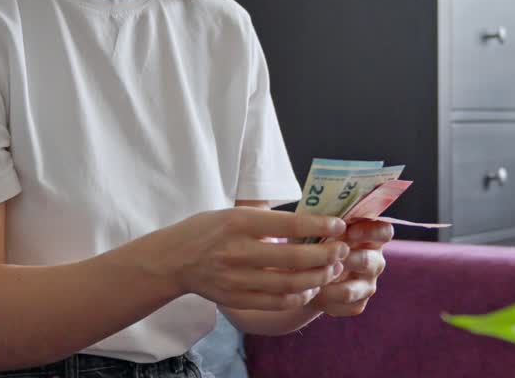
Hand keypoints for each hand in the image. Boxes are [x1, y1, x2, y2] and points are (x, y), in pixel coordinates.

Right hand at [144, 207, 349, 311]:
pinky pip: (277, 301)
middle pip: (295, 258)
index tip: (339, 225)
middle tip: (341, 250)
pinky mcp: (236, 298)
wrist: (173, 260)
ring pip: (290, 283)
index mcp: (239, 222)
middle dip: (327, 255)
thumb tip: (308, 217)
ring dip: (318, 278)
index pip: (289, 224)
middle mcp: (238, 251)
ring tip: (331, 270)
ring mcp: (236, 278)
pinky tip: (309, 287)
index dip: (320, 226)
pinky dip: (299, 296)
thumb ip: (265, 216)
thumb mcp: (232, 211)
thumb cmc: (207, 230)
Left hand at [309, 219, 392, 316]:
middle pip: (370, 261)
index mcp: (370, 237)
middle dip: (345, 259)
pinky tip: (314, 292)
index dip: (370, 231)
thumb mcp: (321, 228)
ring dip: (330, 282)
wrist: (306, 273)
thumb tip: (321, 220)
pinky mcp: (359, 304)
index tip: (350, 232)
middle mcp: (375, 261)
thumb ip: (327, 223)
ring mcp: (368, 285)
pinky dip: (327, 300)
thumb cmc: (316, 242)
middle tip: (326, 257)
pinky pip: (345, 305)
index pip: (385, 232)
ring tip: (312, 276)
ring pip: (353, 289)